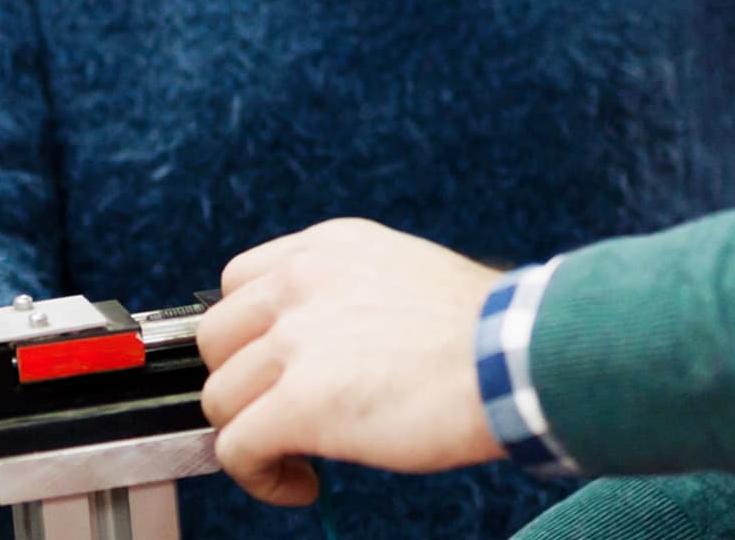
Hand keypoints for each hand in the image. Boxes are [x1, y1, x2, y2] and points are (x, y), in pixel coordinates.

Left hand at [197, 218, 508, 505]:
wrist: (518, 359)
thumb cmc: (484, 333)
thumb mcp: (403, 276)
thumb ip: (349, 295)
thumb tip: (324, 347)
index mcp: (324, 249)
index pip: (237, 284)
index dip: (249, 338)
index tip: (273, 372)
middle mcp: (299, 283)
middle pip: (216, 341)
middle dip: (243, 386)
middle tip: (283, 416)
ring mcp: (294, 342)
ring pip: (220, 399)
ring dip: (251, 436)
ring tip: (298, 459)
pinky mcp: (298, 402)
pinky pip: (236, 448)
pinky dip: (259, 477)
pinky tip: (301, 485)